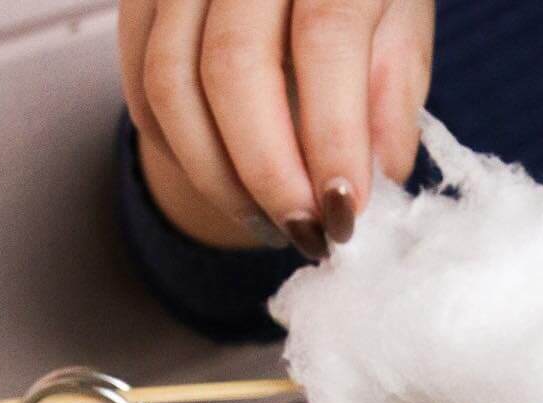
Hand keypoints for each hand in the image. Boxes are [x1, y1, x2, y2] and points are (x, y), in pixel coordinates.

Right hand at [118, 0, 434, 254]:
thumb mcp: (403, 29)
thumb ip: (392, 97)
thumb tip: (376, 180)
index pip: (325, 34)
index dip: (333, 136)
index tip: (344, 214)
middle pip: (232, 66)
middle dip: (267, 174)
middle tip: (305, 233)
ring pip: (171, 83)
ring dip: (216, 176)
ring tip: (269, 220)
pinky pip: (139, 85)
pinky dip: (177, 152)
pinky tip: (226, 183)